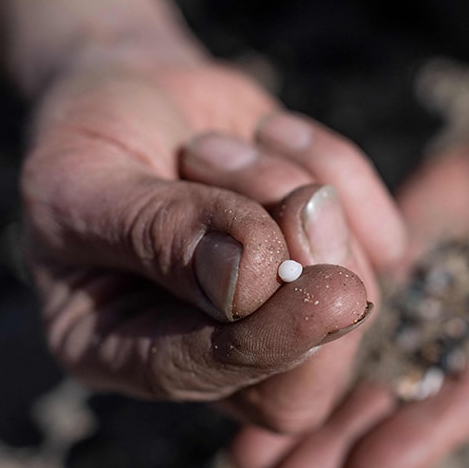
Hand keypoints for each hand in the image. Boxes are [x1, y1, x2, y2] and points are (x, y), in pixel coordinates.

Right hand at [22, 53, 404, 431]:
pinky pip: (383, 239)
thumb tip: (246, 278)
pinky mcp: (332, 264)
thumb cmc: (91, 138)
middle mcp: (210, 351)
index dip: (269, 341)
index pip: (209, 379)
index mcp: (123, 354)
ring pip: (351, 296)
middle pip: (305, 374)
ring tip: (223, 146)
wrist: (137, 88)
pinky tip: (270, 133)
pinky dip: (334, 167)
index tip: (324, 289)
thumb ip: (159, 230)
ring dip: (299, 193)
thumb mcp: (85, 176)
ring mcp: (280, 313)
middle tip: (295, 194)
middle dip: (315, 271)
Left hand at [229, 122, 468, 467]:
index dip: (416, 439)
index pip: (458, 404)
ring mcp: (392, 316)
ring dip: (292, 416)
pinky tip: (228, 370)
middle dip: (334, 452)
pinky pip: (313, 307)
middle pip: (383, 408)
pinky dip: (275, 338)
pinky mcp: (354, 275)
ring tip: (242, 460)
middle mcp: (436, 352)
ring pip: (337, 370)